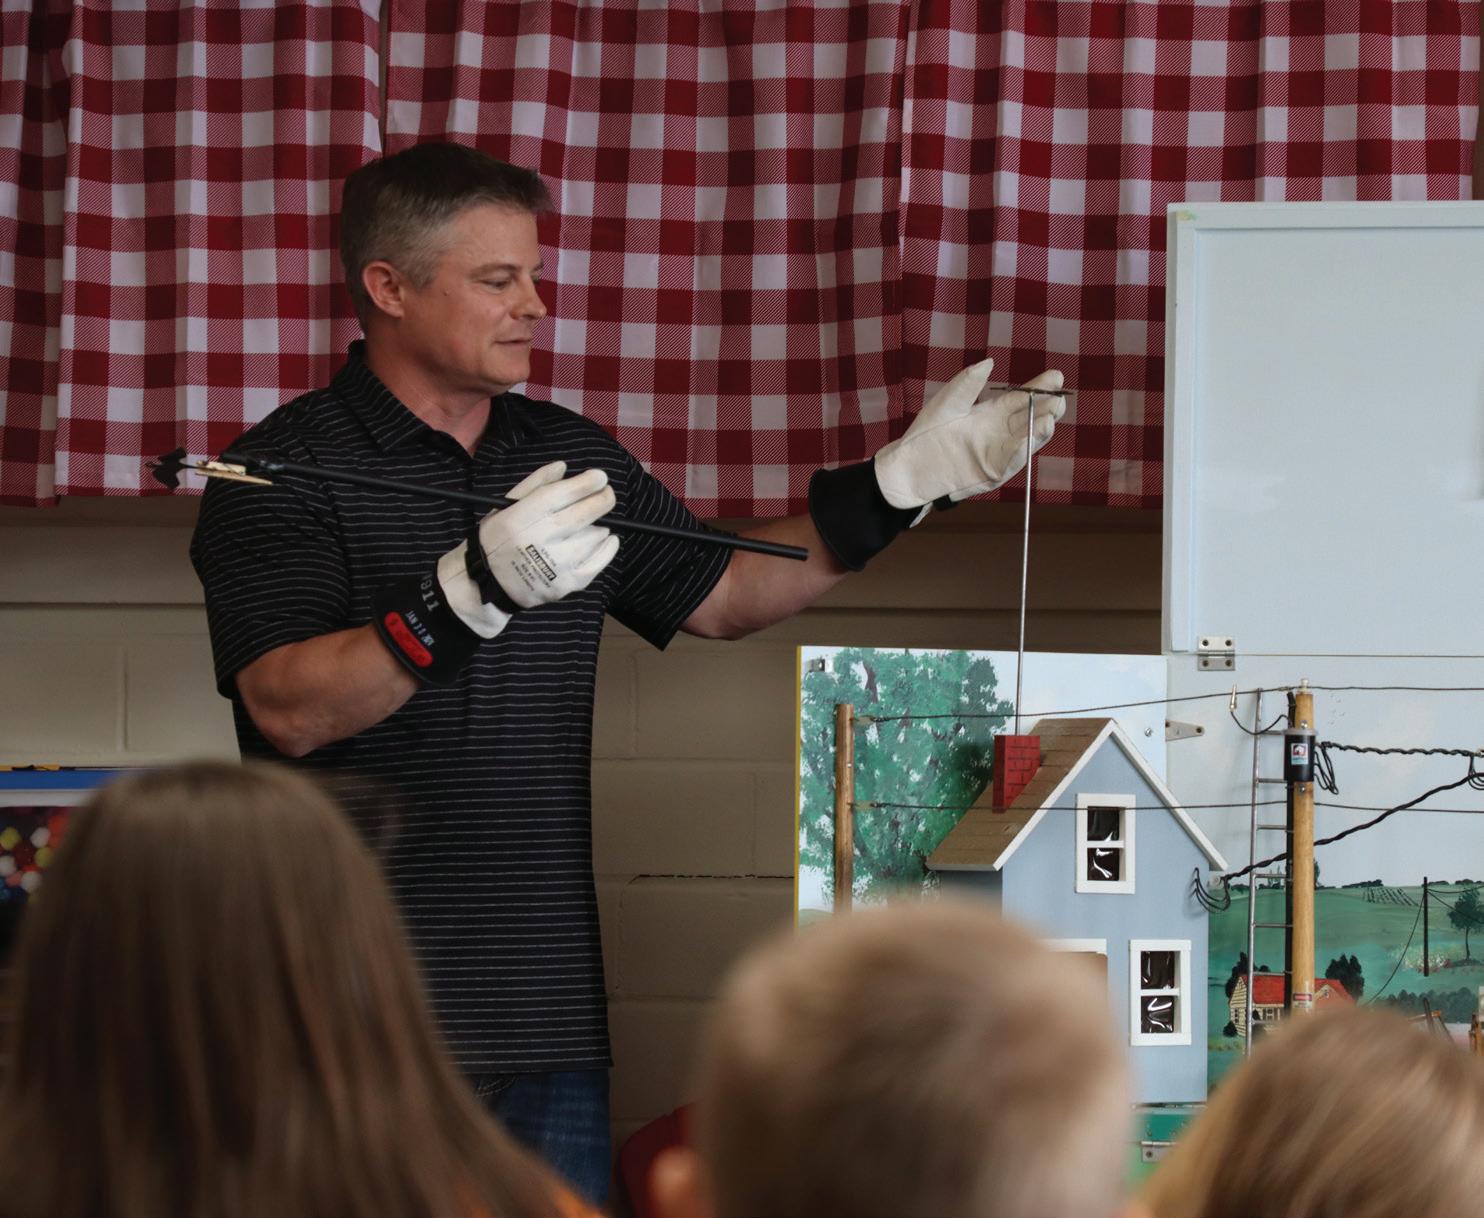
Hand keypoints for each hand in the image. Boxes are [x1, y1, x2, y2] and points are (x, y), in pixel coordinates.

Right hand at [437, 461, 619, 637]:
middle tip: (607, 493)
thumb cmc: (499, 538)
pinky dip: (607, 549)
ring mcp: (554, 566)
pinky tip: (608, 538)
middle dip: (602, 500)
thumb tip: (563, 467)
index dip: (585, 483)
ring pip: (592, 538)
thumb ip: (536, 484)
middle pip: (581, 515)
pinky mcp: (565, 585)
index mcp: (520, 518)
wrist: (487, 583)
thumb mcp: (507, 505)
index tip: (600, 476)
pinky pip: (596, 564)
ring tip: (593, 521)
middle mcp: (537, 541)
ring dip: (599, 525)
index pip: (560, 495)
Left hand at [872, 360, 1065, 511]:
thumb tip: (989, 362)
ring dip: (1039, 431)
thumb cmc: (925, 433)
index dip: (1040, 388)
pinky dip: (1019, 452)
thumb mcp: (948, 403)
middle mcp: (1000, 433)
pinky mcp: (990, 473)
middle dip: (1047, 408)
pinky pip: (1009, 462)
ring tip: (1051, 417)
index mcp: (992, 413)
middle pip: (1030, 419)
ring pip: (1026, 441)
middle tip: (1059, 398)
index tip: (1057, 376)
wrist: (908, 466)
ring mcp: (997, 453)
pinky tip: (1028, 440)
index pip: (1022, 399)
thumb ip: (968, 384)